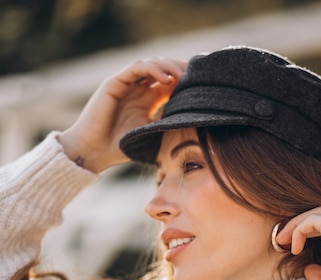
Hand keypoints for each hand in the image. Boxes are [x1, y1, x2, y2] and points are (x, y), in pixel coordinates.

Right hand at [58, 58, 186, 172]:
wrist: (94, 152)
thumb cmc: (121, 148)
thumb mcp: (152, 135)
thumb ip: (167, 124)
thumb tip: (195, 124)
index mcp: (147, 99)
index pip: (170, 82)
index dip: (185, 80)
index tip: (203, 85)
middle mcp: (137, 88)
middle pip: (163, 69)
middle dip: (181, 69)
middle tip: (197, 75)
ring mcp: (126, 83)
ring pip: (152, 64)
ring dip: (169, 67)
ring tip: (184, 76)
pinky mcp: (114, 82)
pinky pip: (137, 68)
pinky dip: (153, 70)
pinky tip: (167, 79)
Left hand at [276, 207, 320, 279]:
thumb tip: (308, 269)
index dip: (310, 232)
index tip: (294, 248)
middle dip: (300, 225)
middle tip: (282, 240)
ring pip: (317, 214)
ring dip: (296, 225)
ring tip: (281, 241)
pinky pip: (312, 220)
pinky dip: (299, 230)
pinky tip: (294, 248)